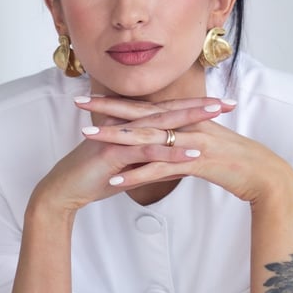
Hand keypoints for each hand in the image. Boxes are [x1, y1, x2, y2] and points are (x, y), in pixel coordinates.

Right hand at [28, 95, 230, 213]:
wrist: (64, 190)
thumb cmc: (95, 177)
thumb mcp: (130, 168)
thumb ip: (152, 162)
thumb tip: (175, 165)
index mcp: (132, 125)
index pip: (168, 112)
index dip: (195, 107)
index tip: (222, 105)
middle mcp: (128, 124)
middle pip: (169, 111)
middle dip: (200, 106)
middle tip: (228, 102)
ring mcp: (120, 136)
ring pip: (161, 125)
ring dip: (190, 120)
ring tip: (216, 117)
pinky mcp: (114, 153)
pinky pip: (147, 151)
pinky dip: (172, 151)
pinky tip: (193, 153)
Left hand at [76, 95, 292, 205]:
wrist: (266, 175)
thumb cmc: (238, 161)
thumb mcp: (210, 143)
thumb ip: (187, 140)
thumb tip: (167, 145)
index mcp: (188, 118)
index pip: (147, 106)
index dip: (118, 101)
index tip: (92, 97)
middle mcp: (187, 124)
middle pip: (141, 115)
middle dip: (107, 108)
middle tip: (78, 103)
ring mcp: (192, 142)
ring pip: (147, 138)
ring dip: (115, 138)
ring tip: (87, 137)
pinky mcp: (198, 162)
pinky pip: (162, 168)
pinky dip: (138, 175)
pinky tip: (116, 181)